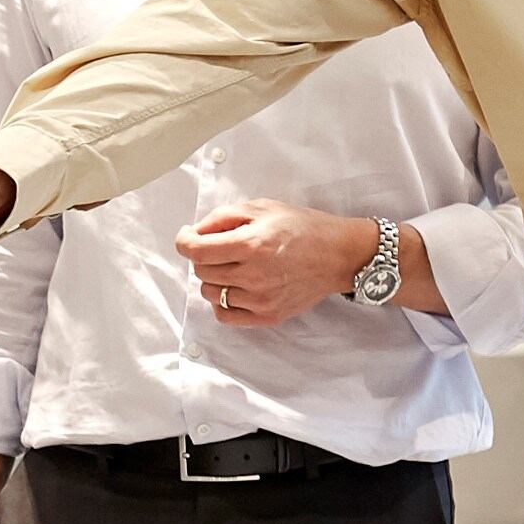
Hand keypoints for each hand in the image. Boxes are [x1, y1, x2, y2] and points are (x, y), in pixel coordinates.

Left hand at [172, 201, 374, 328]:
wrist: (338, 255)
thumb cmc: (302, 228)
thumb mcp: (263, 208)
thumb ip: (224, 218)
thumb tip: (195, 232)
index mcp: (251, 245)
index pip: (196, 251)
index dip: (184, 241)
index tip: (188, 237)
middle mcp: (253, 276)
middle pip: (201, 271)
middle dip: (205, 256)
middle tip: (222, 247)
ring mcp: (260, 300)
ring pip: (211, 293)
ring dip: (214, 278)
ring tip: (235, 266)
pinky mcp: (267, 316)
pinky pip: (225, 315)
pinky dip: (223, 301)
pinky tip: (236, 287)